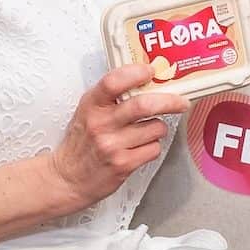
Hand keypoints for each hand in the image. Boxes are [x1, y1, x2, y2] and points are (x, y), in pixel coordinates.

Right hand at [43, 65, 186, 212]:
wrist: (68, 178)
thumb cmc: (81, 143)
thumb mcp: (88, 112)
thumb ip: (111, 97)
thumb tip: (146, 81)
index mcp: (91, 105)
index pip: (114, 81)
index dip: (136, 73)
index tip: (151, 70)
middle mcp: (101, 124)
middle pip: (144, 105)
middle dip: (170, 101)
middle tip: (181, 101)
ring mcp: (112, 145)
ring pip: (155, 128)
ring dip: (158, 128)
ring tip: (146, 132)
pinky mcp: (123, 164)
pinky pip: (154, 149)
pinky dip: (152, 147)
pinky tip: (139, 148)